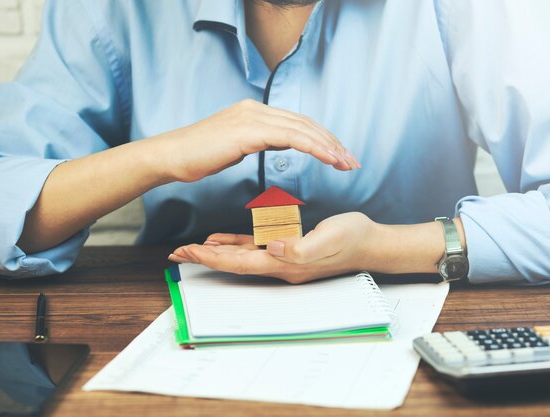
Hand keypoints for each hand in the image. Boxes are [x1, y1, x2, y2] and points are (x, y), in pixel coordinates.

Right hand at [153, 99, 359, 182]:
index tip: (339, 156)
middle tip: (352, 161)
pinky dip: (313, 147)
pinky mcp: (249, 129)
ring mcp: (253, 117)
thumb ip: (259, 140)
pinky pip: (290, 137)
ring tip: (346, 163)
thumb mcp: (235, 146)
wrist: (171, 156)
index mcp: (254, 112)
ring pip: (302, 128)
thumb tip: (279, 143)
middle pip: (305, 123)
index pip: (297, 123)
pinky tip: (329, 158)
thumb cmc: (198, 157)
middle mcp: (257, 109)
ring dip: (329, 146)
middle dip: (333, 142)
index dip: (322, 139)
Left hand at [169, 212, 382, 283]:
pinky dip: (233, 245)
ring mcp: (283, 259)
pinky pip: (253, 249)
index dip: (212, 258)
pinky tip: (220, 240)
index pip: (240, 263)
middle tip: (177, 254)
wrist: (372, 242)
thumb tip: (271, 248)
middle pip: (233, 264)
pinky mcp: (287, 248)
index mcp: (286, 263)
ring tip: (190, 249)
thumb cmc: (353, 238)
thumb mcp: (330, 238)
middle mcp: (280, 265)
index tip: (187, 252)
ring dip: (214, 253)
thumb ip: (301, 247)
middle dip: (204, 258)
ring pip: (239, 257)